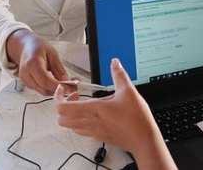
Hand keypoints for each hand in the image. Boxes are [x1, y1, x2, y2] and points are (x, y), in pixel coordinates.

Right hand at [6, 29, 68, 94]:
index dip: (58, 86)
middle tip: (73, 86)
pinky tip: (59, 82)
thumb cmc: (38, 47)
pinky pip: (42, 89)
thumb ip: (59, 69)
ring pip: (43, 91)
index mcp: (32, 64)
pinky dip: (51, 88)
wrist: (26, 47)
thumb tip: (67, 82)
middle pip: (44, 89)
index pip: (45, 81)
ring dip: (56, 90)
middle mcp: (26, 75)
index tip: (70, 87)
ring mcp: (26, 81)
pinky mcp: (28, 84)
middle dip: (60, 90)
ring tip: (68, 83)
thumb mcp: (53, 53)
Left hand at [55, 58, 175, 168]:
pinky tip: (92, 113)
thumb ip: (119, 75)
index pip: (62, 108)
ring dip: (70, 115)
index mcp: (93, 110)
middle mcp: (90, 122)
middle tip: (74, 95)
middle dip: (62, 106)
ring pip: (70, 126)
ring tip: (82, 104)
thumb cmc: (136, 119)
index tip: (65, 89)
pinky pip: (81, 130)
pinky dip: (79, 122)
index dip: (58, 97)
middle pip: (61, 119)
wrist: (144, 140)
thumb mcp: (128, 91)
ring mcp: (93, 131)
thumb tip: (114, 63)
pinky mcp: (99, 136)